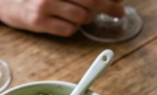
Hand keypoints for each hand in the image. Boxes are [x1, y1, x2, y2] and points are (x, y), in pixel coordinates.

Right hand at [0, 0, 126, 36]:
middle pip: (91, 0)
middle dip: (110, 6)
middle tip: (119, 11)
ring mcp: (44, 5)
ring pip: (82, 17)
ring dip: (87, 18)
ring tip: (81, 15)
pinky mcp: (38, 22)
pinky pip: (69, 30)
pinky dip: (73, 28)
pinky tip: (66, 22)